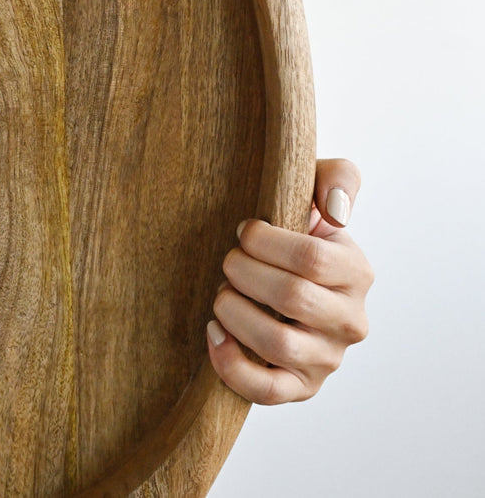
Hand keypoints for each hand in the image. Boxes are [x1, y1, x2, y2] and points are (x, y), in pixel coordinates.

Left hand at [207, 158, 372, 403]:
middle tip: (227, 260)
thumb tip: (335, 211)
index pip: (310, 258)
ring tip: (221, 293)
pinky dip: (231, 363)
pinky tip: (213, 332)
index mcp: (357, 271)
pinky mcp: (300, 387)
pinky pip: (266, 390)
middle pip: (291, 297)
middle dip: (242, 271)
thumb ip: (336, 179)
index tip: (243, 230)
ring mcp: (327, 359)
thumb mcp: (318, 188)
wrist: (281, 274)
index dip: (264, 241)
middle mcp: (350, 321)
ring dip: (234, 311)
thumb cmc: (296, 226)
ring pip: (277, 344)